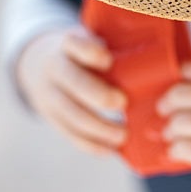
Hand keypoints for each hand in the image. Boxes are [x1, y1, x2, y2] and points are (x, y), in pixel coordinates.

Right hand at [15, 27, 126, 155]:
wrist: (37, 64)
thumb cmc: (81, 54)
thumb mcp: (90, 41)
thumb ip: (112, 49)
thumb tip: (154, 66)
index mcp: (67, 45)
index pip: (74, 44)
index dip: (90, 52)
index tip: (108, 60)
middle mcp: (54, 69)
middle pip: (73, 83)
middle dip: (98, 95)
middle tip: (123, 103)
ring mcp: (48, 95)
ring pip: (70, 114)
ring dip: (98, 128)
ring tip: (123, 135)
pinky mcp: (50, 117)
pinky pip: (69, 133)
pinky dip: (90, 145)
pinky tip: (110, 150)